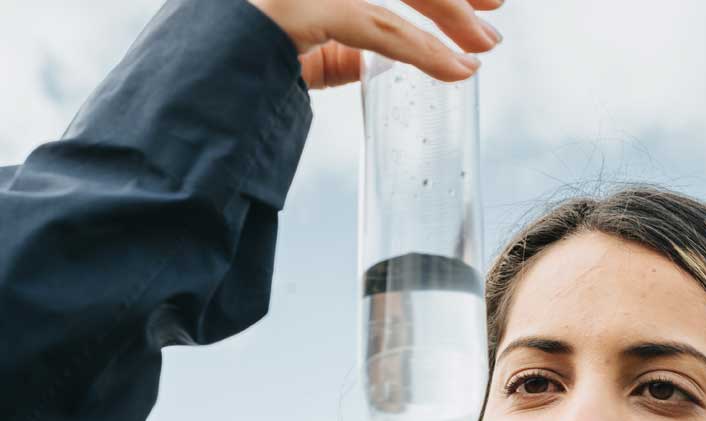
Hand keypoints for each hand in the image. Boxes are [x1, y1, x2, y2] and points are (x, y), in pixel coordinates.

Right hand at [247, 0, 503, 89]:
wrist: (180, 97)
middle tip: (496, 4)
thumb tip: (379, 57)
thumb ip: (335, 43)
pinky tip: (458, 69)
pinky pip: (374, 27)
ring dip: (449, 13)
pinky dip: (423, 49)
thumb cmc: (232, 70)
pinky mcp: (293, 7)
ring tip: (487, 44)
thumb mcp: (295, 47)